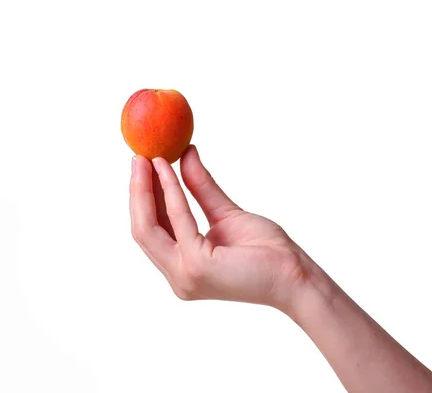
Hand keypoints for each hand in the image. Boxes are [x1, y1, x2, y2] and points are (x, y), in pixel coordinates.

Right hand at [129, 145, 308, 309]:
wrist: (294, 275)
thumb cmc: (266, 252)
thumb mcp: (226, 214)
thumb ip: (201, 189)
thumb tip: (186, 155)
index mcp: (183, 268)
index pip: (153, 231)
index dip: (143, 198)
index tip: (142, 167)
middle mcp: (178, 276)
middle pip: (142, 230)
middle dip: (137, 192)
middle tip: (138, 159)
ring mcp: (184, 275)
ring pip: (148, 228)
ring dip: (146, 190)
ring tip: (149, 159)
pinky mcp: (196, 267)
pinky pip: (178, 220)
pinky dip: (171, 192)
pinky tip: (168, 170)